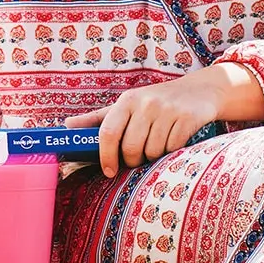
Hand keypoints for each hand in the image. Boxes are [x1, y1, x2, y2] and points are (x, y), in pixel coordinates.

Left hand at [64, 63, 263, 176]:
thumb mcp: (126, 106)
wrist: (198, 91)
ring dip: (153, 156)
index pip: (108, 132)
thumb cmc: (154, 103)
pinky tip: (173, 141)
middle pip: (131, 148)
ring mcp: (167, 110)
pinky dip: (171, 152)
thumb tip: (66, 126)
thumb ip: (97, 119)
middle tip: (137, 159)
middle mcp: (146, 102)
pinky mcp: (187, 118)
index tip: (109, 171)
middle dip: (133, 161)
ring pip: (152, 151)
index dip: (106, 156)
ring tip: (157, 146)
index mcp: (126, 101)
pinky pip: (172, 149)